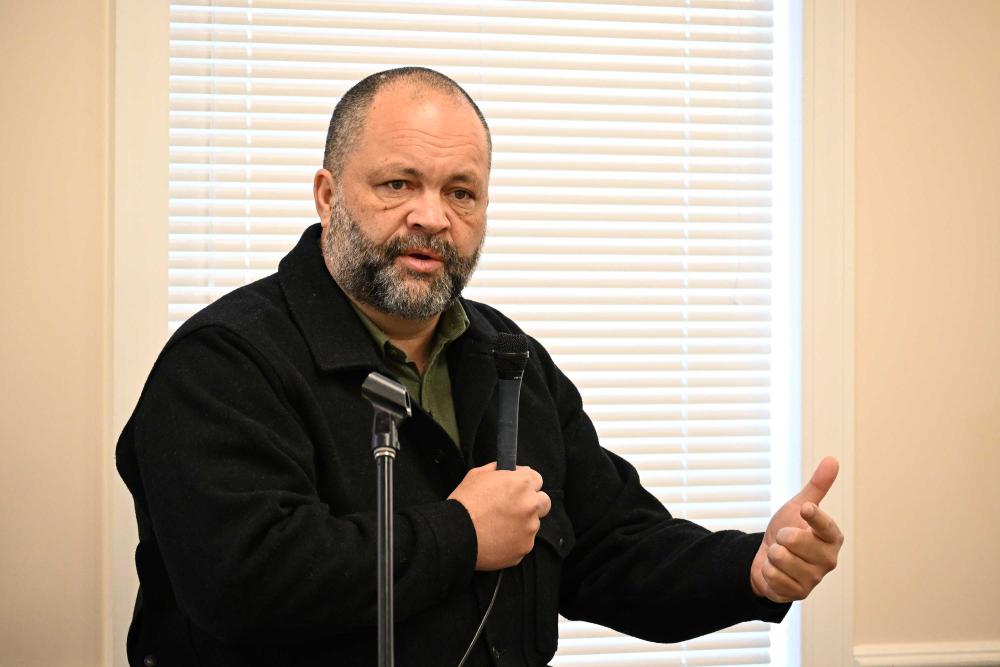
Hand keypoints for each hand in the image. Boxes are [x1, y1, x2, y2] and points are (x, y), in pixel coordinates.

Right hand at [448, 462, 550, 570]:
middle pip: (544, 503)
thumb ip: (499, 469)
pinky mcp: (524, 548)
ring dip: (521, 524)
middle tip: (513, 508)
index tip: (517, 489)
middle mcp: (530, 505)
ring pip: (532, 524)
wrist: (455, 534)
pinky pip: (523, 542)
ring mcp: (529, 529)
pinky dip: (514, 541)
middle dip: (532, 503)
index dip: (526, 483)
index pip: (537, 479)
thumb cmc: (464, 503)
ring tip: (498, 526)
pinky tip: (496, 539)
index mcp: (521, 484)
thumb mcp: (477, 475)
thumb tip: (510, 469)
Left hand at [750, 456, 843, 602]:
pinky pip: (773, 576)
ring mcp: (815, 578)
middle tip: (784, 539)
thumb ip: (817, 486)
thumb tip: (832, 460)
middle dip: (780, 536)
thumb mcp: (797, 506)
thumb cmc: (789, 530)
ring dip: (773, 554)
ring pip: (781, 558)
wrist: (768, 559)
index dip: (814, 517)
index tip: (804, 508)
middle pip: (795, 541)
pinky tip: (775, 571)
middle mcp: (828, 559)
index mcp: (832, 536)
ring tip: (780, 555)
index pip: (826, 526)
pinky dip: (768, 571)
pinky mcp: (799, 594)